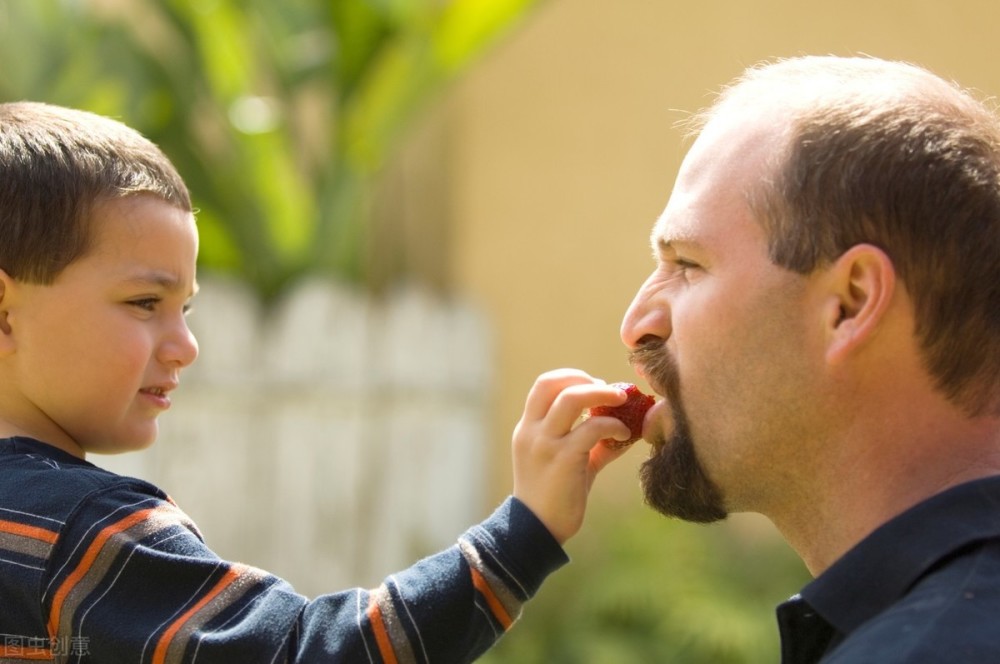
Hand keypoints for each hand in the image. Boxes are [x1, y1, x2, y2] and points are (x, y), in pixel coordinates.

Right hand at [512, 369, 632, 543]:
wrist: (537, 531)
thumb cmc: (554, 497)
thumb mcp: (567, 462)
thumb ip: (591, 443)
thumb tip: (625, 429)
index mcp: (528, 428)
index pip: (544, 385)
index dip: (572, 377)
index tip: (594, 386)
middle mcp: (532, 431)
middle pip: (554, 383)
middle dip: (585, 378)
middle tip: (610, 390)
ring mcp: (545, 443)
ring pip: (572, 398)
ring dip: (602, 393)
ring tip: (622, 401)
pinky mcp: (563, 458)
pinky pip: (592, 428)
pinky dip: (613, 425)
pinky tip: (625, 435)